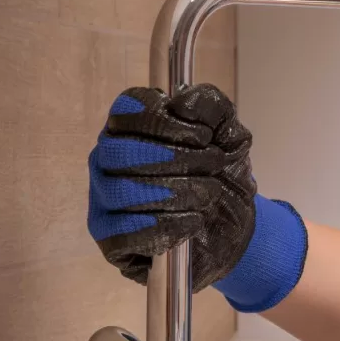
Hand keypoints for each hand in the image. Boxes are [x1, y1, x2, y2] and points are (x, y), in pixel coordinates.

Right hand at [88, 84, 306, 310]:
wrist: (236, 228)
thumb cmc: (223, 177)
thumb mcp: (230, 137)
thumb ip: (212, 109)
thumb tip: (183, 102)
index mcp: (131, 127)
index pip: (127, 109)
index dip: (166, 121)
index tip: (204, 136)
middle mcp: (107, 159)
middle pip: (119, 151)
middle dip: (174, 159)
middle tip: (213, 167)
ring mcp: (103, 199)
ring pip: (121, 191)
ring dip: (175, 192)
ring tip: (209, 195)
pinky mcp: (109, 238)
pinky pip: (120, 233)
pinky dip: (162, 227)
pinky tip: (193, 222)